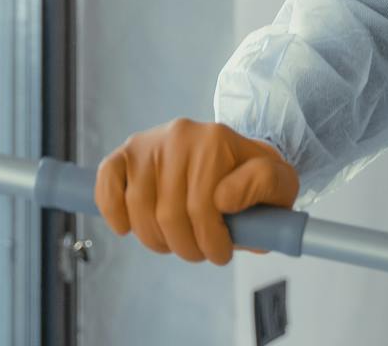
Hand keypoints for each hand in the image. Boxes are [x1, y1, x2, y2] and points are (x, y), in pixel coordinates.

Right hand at [95, 118, 299, 264]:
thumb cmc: (252, 177)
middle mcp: (181, 135)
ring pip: (139, 209)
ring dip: (156, 240)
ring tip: (176, 241)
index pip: (203, 209)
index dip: (212, 243)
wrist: (231, 153)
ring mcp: (150, 142)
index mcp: (217, 140)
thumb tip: (223, 200)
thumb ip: (264, 185)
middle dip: (186, 246)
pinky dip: (113, 210)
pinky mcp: (127, 152)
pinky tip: (127, 227)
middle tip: (201, 251)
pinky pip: (108, 181)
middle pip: (169, 215)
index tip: (222, 252)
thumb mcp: (279, 181)